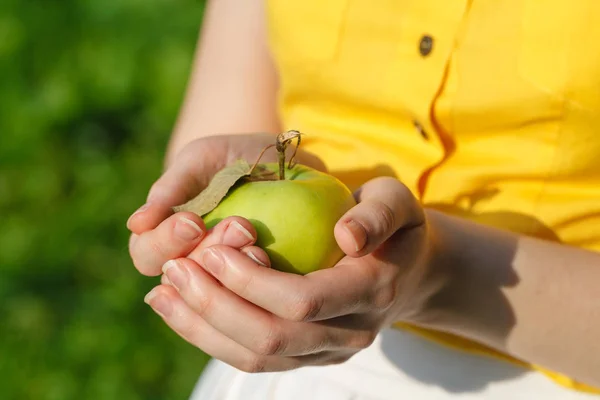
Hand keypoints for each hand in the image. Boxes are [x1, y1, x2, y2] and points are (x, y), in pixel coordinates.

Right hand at [127, 133, 325, 275]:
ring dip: (232, 266)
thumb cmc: (230, 158)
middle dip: (206, 253)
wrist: (279, 163)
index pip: (147, 255)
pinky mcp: (256, 281)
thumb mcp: (201, 160)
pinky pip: (249, 294)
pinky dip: (257, 276)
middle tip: (238, 226)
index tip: (192, 222)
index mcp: (163, 237)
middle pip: (178, 279)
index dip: (166, 243)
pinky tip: (268, 255)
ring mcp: (222, 275)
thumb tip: (136, 224)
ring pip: (213, 292)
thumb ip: (171, 188)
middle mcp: (188, 262)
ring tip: (253, 237)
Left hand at [144, 177, 444, 371]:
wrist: (405, 270)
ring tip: (162, 294)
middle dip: (215, 307)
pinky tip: (180, 312)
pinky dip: (211, 339)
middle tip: (174, 270)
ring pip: (256, 358)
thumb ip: (377, 213)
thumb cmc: (394, 226)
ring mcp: (327, 352)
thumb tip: (347, 238)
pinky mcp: (307, 357)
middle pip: (272, 338)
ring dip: (203, 328)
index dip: (250, 282)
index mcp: (371, 293)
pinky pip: (254, 359)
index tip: (211, 250)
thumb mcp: (396, 202)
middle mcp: (350, 334)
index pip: (302, 302)